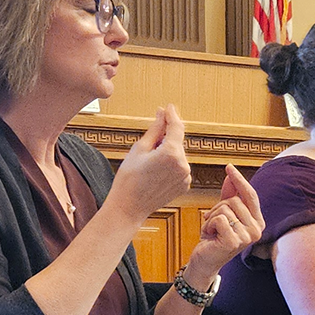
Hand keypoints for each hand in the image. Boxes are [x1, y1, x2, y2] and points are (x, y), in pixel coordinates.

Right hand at [109, 105, 191, 222]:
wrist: (128, 208)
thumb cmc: (129, 179)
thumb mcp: (139, 149)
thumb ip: (155, 129)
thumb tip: (162, 114)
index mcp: (172, 153)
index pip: (176, 127)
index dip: (171, 115)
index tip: (168, 107)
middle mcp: (183, 164)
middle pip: (177, 141)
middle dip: (166, 137)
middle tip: (148, 142)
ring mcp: (186, 176)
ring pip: (178, 155)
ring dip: (168, 152)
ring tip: (148, 162)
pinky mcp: (185, 185)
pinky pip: (180, 167)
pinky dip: (171, 164)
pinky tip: (155, 172)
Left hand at [182, 164, 264, 288]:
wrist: (205, 261)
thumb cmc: (214, 237)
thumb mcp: (222, 212)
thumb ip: (229, 194)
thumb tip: (230, 174)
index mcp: (258, 221)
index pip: (250, 195)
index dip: (239, 180)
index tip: (229, 167)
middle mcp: (257, 229)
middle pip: (235, 201)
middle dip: (218, 207)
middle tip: (213, 221)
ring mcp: (247, 237)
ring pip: (225, 209)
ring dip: (212, 217)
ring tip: (212, 230)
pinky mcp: (234, 242)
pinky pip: (219, 219)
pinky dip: (209, 225)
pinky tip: (209, 235)